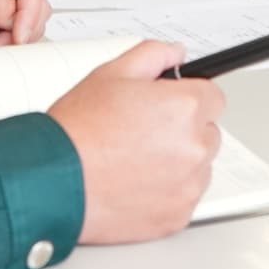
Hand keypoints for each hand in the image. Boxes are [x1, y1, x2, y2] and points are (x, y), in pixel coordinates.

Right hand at [48, 41, 224, 243]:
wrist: (54, 180)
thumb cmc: (78, 130)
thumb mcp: (111, 73)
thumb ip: (153, 55)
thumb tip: (176, 54)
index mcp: (185, 107)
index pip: (214, 97)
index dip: (188, 98)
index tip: (171, 106)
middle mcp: (194, 147)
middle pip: (207, 132)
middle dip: (183, 130)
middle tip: (143, 132)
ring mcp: (188, 185)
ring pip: (198, 167)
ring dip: (178, 162)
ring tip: (135, 159)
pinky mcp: (178, 215)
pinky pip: (185, 197)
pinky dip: (167, 192)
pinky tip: (135, 182)